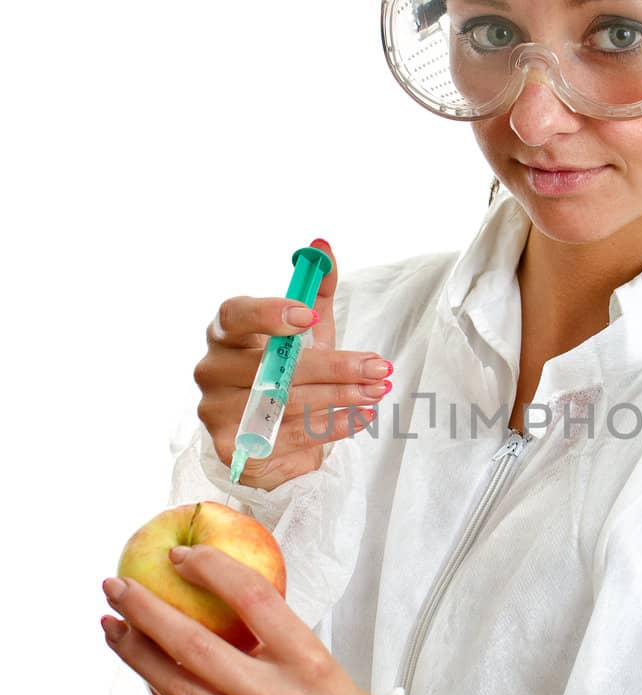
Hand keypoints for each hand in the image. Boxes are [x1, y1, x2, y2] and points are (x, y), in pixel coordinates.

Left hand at [101, 544, 410, 694]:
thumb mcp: (328, 670)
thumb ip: (279, 642)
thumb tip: (223, 600)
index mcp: (311, 664)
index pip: (253, 598)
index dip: (211, 568)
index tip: (181, 556)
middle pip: (194, 644)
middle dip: (146, 609)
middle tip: (116, 585)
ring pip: (175, 687)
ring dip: (135, 652)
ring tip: (112, 625)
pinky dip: (160, 690)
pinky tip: (143, 669)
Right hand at [193, 237, 394, 489]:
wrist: (271, 437)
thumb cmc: (286, 372)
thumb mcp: (305, 331)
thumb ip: (315, 290)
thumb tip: (322, 248)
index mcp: (225, 332)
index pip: (236, 315)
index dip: (270, 314)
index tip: (309, 316)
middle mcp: (212, 369)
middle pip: (273, 366)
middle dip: (334, 366)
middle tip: (378, 367)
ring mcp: (217, 410)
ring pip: (287, 402)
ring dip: (341, 397)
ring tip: (376, 392)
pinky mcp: (233, 447)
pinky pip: (291, 435)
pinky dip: (332, 426)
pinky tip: (360, 417)